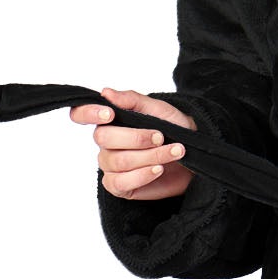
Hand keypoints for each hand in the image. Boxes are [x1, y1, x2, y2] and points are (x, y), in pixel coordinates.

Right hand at [71, 87, 197, 199]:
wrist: (196, 154)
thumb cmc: (175, 129)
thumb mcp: (158, 109)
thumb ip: (132, 100)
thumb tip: (106, 92)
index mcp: (109, 121)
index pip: (81, 114)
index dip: (88, 113)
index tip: (109, 114)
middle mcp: (105, 143)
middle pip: (103, 138)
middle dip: (136, 137)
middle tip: (161, 137)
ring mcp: (110, 165)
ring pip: (118, 161)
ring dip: (149, 156)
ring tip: (174, 151)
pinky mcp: (120, 186)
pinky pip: (120, 183)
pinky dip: (142, 175)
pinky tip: (158, 169)